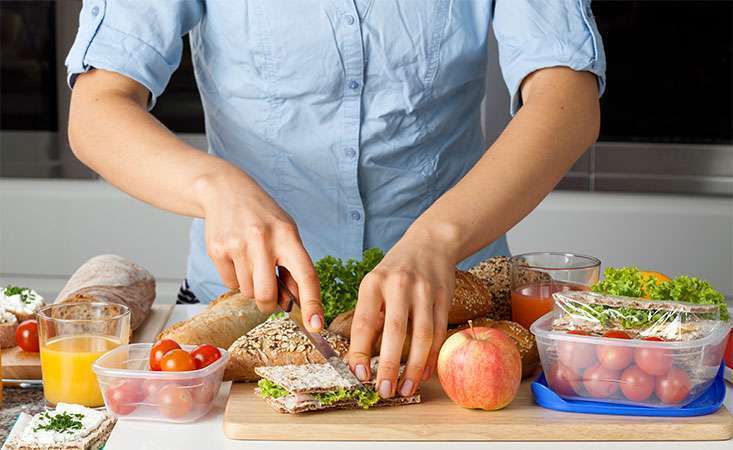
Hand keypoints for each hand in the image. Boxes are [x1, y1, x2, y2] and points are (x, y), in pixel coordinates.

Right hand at [196, 170, 323, 331]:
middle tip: (269, 297)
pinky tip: (236, 257)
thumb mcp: (286, 232)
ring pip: (248, 291)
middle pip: (266, 294)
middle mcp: (263, 239)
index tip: (317, 325)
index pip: (306, 274)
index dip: (313, 302)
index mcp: (287, 235)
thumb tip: (299, 303)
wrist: (225, 191)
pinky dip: (235, 278)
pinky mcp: (217, 250)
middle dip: (268, 304)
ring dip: (251, 286)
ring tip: (251, 261)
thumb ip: (293, 266)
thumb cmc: (263, 217)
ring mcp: (238, 244)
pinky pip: (230, 284)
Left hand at [347, 233, 455, 397]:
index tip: (359, 375)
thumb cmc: (395, 271)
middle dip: (390, 366)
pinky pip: (439, 332)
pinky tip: (424, 373)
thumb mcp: (375, 284)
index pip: (364, 322)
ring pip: (422, 335)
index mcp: (373, 283)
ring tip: (406, 389)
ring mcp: (424, 291)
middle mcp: (399, 285)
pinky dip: (432, 356)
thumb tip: (361, 357)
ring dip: (414, 367)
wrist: (431, 243)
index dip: (361, 351)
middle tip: (384, 391)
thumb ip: (370, 315)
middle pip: (396, 331)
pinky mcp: (444, 297)